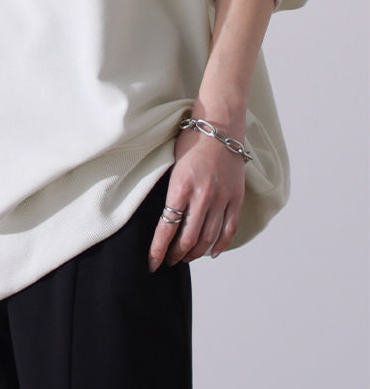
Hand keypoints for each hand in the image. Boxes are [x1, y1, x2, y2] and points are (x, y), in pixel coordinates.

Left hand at [148, 125, 245, 271]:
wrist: (220, 125)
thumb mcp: (171, 165)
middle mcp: (202, 196)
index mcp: (181, 187)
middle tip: (167, 261)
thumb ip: (170, 192)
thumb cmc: (191, 141)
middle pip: (188, 239)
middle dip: (175, 255)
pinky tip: (211, 253)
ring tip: (185, 258)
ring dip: (195, 253)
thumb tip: (164, 219)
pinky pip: (229, 229)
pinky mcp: (236, 197)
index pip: (166, 229)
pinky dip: (220, 244)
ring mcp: (222, 198)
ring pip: (208, 238)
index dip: (158, 250)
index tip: (151, 263)